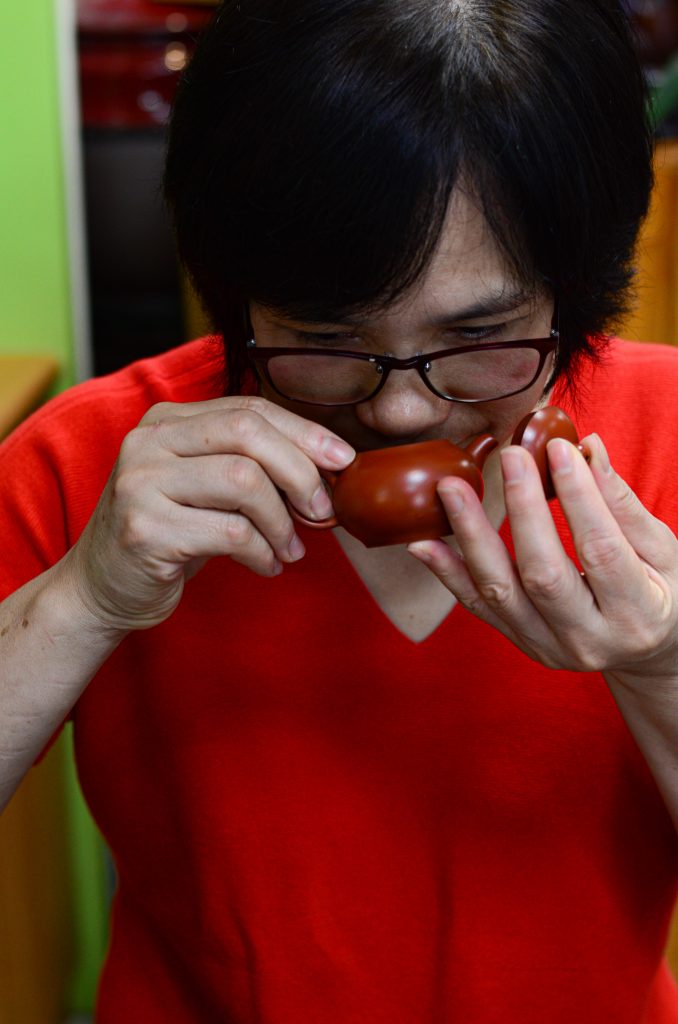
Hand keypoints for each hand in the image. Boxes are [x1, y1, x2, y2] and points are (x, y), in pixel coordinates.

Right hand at [66, 396, 353, 632]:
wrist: (100, 589)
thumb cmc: (168, 535)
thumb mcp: (205, 488)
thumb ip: (249, 464)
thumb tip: (329, 466)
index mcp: (166, 420)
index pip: (250, 410)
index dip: (304, 433)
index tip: (344, 460)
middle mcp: (148, 441)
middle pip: (249, 435)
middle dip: (301, 472)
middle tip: (324, 511)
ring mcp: (141, 482)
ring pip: (244, 482)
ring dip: (282, 522)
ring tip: (290, 549)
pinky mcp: (145, 529)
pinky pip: (231, 533)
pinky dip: (262, 553)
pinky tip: (266, 566)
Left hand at [408, 434, 677, 680]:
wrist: (648, 651)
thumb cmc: (662, 591)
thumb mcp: (663, 551)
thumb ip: (622, 502)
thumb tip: (587, 445)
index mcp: (636, 614)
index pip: (601, 550)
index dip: (579, 497)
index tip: (558, 448)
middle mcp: (588, 640)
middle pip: (543, 574)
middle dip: (522, 509)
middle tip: (508, 456)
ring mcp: (548, 646)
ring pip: (499, 592)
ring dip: (471, 537)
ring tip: (450, 489)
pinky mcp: (520, 642)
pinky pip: (476, 607)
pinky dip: (447, 574)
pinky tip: (423, 543)